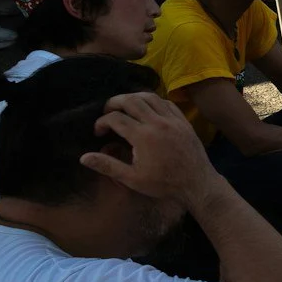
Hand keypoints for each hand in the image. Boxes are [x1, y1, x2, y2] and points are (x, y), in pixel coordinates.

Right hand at [79, 91, 218, 202]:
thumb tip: (83, 157)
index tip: (98, 132)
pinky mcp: (184, 121)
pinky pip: (166, 102)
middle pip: (131, 100)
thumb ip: (108, 165)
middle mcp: (158, 123)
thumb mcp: (132, 178)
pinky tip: (147, 108)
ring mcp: (173, 120)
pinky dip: (153, 100)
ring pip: (150, 97)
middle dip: (114, 102)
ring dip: (133, 97)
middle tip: (106, 111)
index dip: (102, 122)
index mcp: (143, 136)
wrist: (197, 184)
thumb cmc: (164, 184)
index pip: (115, 118)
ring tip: (123, 105)